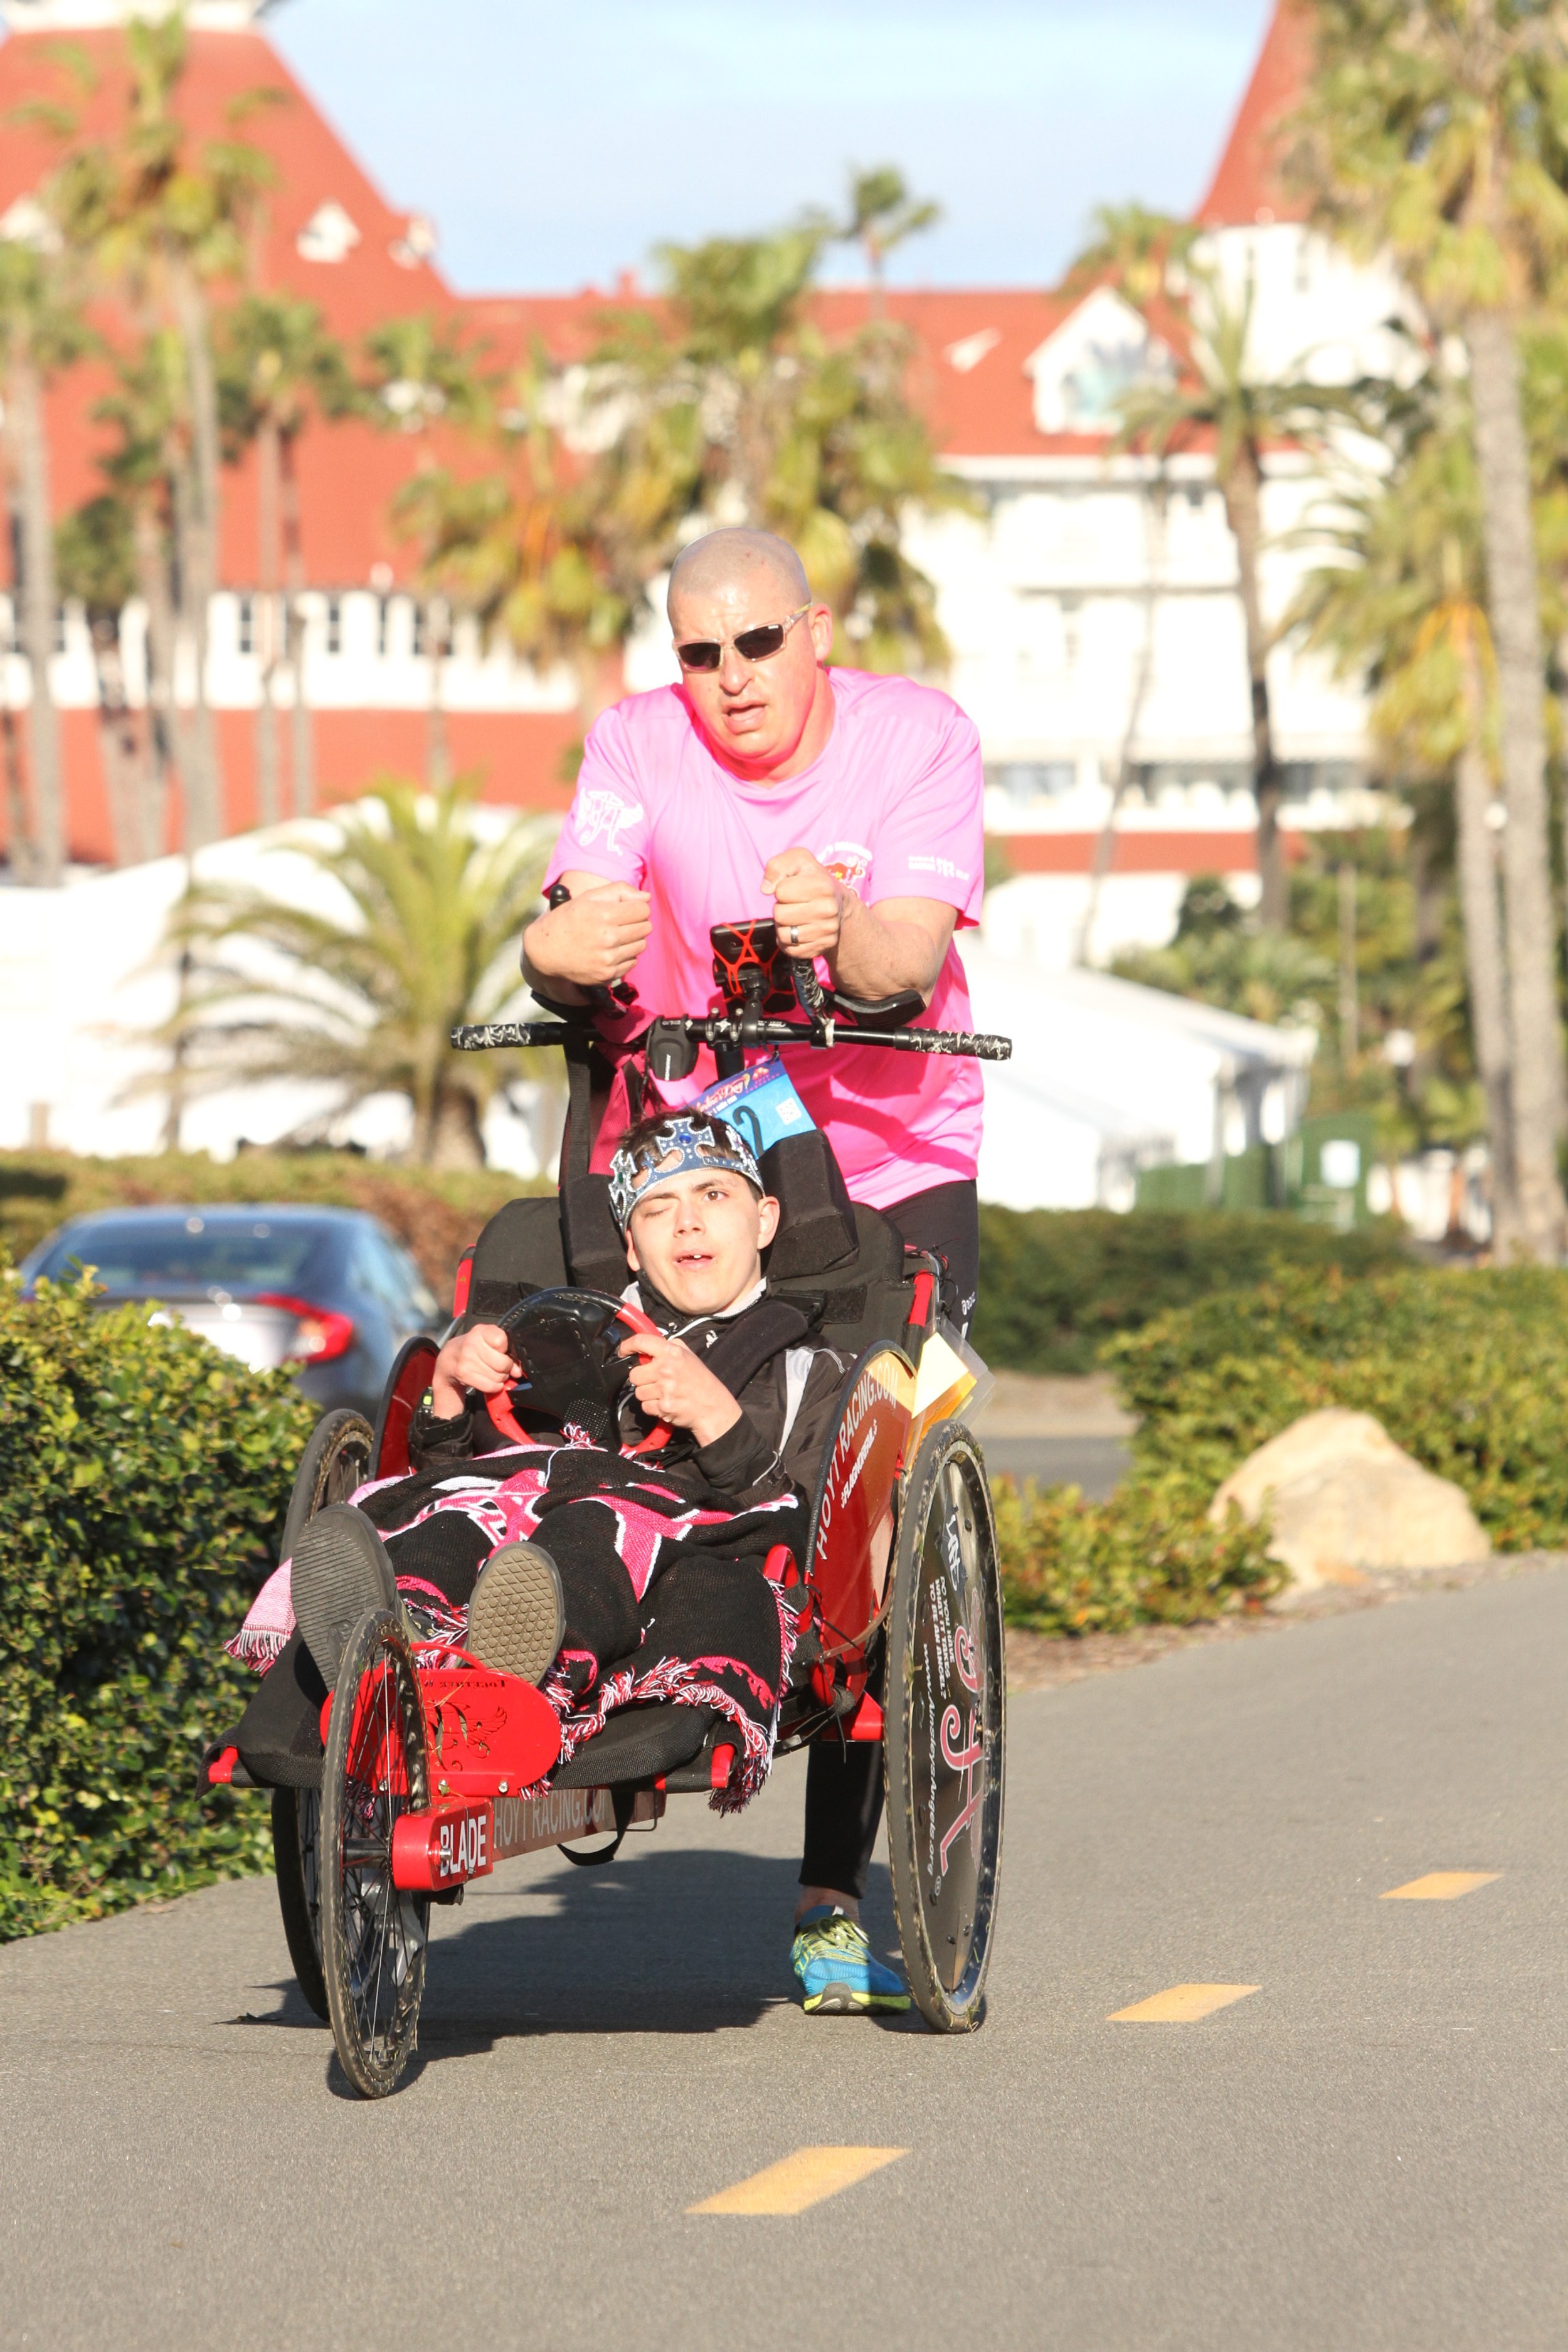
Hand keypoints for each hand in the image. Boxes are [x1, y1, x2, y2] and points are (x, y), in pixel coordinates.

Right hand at [430, 1322, 519, 1418]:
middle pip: (503, 1363)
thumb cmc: (473, 1349)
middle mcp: (471, 1343)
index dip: (505, 1348)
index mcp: (480, 1331)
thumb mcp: (487, 1342)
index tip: (500, 1350)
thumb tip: (518, 1371)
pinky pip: (491, 1386)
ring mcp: (466, 1359)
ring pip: (498, 1376)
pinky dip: (494, 1386)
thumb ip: (506, 1352)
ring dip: (500, 1378)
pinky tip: (488, 1380)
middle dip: (505, 1368)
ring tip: (492, 1372)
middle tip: (499, 1366)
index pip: (502, 1340)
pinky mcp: (464, 1374)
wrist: (448, 1360)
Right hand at [524, 880, 650, 987]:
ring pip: (641, 945)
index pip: (643, 910)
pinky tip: (609, 951)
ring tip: (613, 937)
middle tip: (619, 923)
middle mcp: (608, 938)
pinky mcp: (607, 975)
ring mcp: (608, 959)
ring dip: (632, 940)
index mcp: (604, 915)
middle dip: (636, 922)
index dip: (636, 907)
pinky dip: (625, 956)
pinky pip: (632, 962)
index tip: (625, 910)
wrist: (545, 951)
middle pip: (645, 928)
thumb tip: (646, 898)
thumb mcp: (588, 897)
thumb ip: (619, 891)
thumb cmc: (568, 919)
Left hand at [618, 1330, 741, 1447]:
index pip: (641, 1341)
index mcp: (672, 1352)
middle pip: (634, 1374)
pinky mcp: (663, 1406)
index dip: (627, 1346)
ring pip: (638, 1392)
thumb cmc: (701, 1381)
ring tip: (662, 1394)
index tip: (623, 1351)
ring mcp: (664, 1388)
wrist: (713, 1407)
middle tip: (654, 1381)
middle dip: (641, 1379)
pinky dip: (652, 1408)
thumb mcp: (690, 1356)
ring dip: (647, 1395)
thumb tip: (651, 1344)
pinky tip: (665, 1404)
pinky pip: (645, 1407)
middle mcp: (667, 1368)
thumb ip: (671, 1347)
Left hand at [761, 846, 846, 961]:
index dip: (781, 889)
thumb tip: (766, 888)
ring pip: (784, 935)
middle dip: (781, 909)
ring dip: (784, 926)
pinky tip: (799, 931)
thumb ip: (777, 866)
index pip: (780, 891)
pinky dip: (789, 942)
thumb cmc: (813, 879)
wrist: (839, 904)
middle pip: (779, 915)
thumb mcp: (798, 860)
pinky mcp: (822, 947)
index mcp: (823, 885)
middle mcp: (828, 909)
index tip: (793, 888)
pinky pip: (790, 950)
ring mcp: (827, 930)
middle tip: (794, 905)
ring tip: (796, 917)